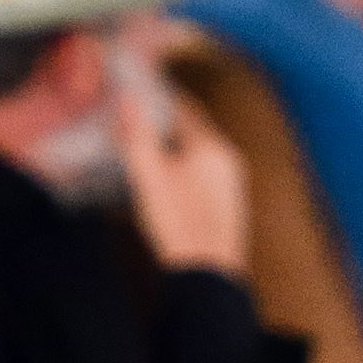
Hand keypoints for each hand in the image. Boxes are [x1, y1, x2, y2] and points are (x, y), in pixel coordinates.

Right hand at [115, 61, 249, 274]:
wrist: (208, 274)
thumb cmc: (178, 223)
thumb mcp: (149, 175)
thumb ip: (138, 134)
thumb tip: (128, 98)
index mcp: (212, 146)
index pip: (185, 107)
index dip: (161, 96)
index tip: (141, 88)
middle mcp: (229, 159)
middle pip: (195, 128)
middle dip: (168, 119)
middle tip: (141, 113)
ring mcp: (233, 182)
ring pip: (201, 151)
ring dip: (177, 143)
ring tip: (150, 142)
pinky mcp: (230, 203)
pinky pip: (206, 171)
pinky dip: (187, 164)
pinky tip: (170, 175)